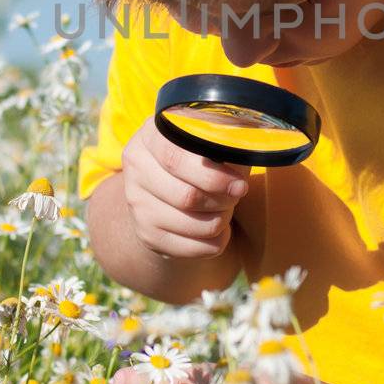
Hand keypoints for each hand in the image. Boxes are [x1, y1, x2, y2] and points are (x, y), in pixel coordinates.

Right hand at [119, 117, 249, 259]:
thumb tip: (246, 154)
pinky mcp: (147, 234)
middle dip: (223, 200)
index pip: (175, 160)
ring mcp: (138, 205)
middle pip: (186, 196)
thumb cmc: (200, 152)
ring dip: (221, 220)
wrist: (170, 181)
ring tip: (227, 208)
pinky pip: (191, 248)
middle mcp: (136, 170)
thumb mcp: (210, 135)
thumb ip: (226, 139)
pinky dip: (216, 242)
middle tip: (238, 194)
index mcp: (150, 137)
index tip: (241, 185)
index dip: (213, 176)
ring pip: (192, 225)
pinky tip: (220, 229)